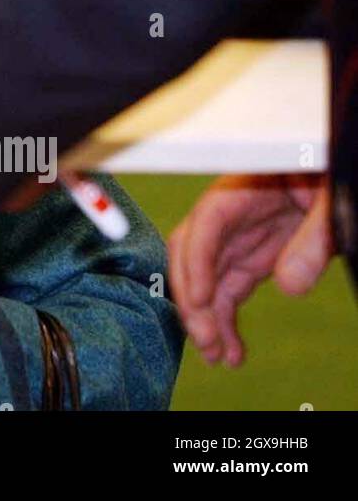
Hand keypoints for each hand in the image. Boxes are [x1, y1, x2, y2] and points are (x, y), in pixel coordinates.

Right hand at [168, 174, 332, 366]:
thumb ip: (314, 238)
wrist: (338, 176)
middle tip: (206, 339)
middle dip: (192, 298)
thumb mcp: (330, 200)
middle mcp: (230, 216)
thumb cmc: (331, 172)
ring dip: (205, 319)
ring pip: (206, 280)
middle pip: (193, 254)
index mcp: (243, 189)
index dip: (197, 260)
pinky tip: (231, 350)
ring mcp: (238, 239)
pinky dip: (225, 320)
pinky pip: (228, 291)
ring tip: (217, 357)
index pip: (206, 223)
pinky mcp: (252, 259)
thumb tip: (289, 286)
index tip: (201, 299)